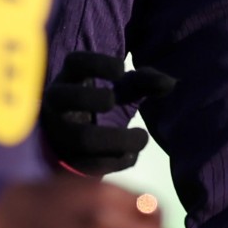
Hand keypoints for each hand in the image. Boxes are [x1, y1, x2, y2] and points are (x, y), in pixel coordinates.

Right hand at [42, 51, 175, 173]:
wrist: (73, 143)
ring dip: (115, 140)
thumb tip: (170, 83)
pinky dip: (115, 161)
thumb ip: (144, 82)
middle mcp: (57, 104)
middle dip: (91, 98)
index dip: (95, 63)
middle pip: (66, 98)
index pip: (75, 62)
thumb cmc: (100, 105)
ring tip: (143, 137)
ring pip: (80, 138)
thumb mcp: (120, 90)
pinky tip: (132, 156)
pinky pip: (90, 164)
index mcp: (70, 79)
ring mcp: (59, 134)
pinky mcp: (67, 161)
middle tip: (113, 101)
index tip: (121, 69)